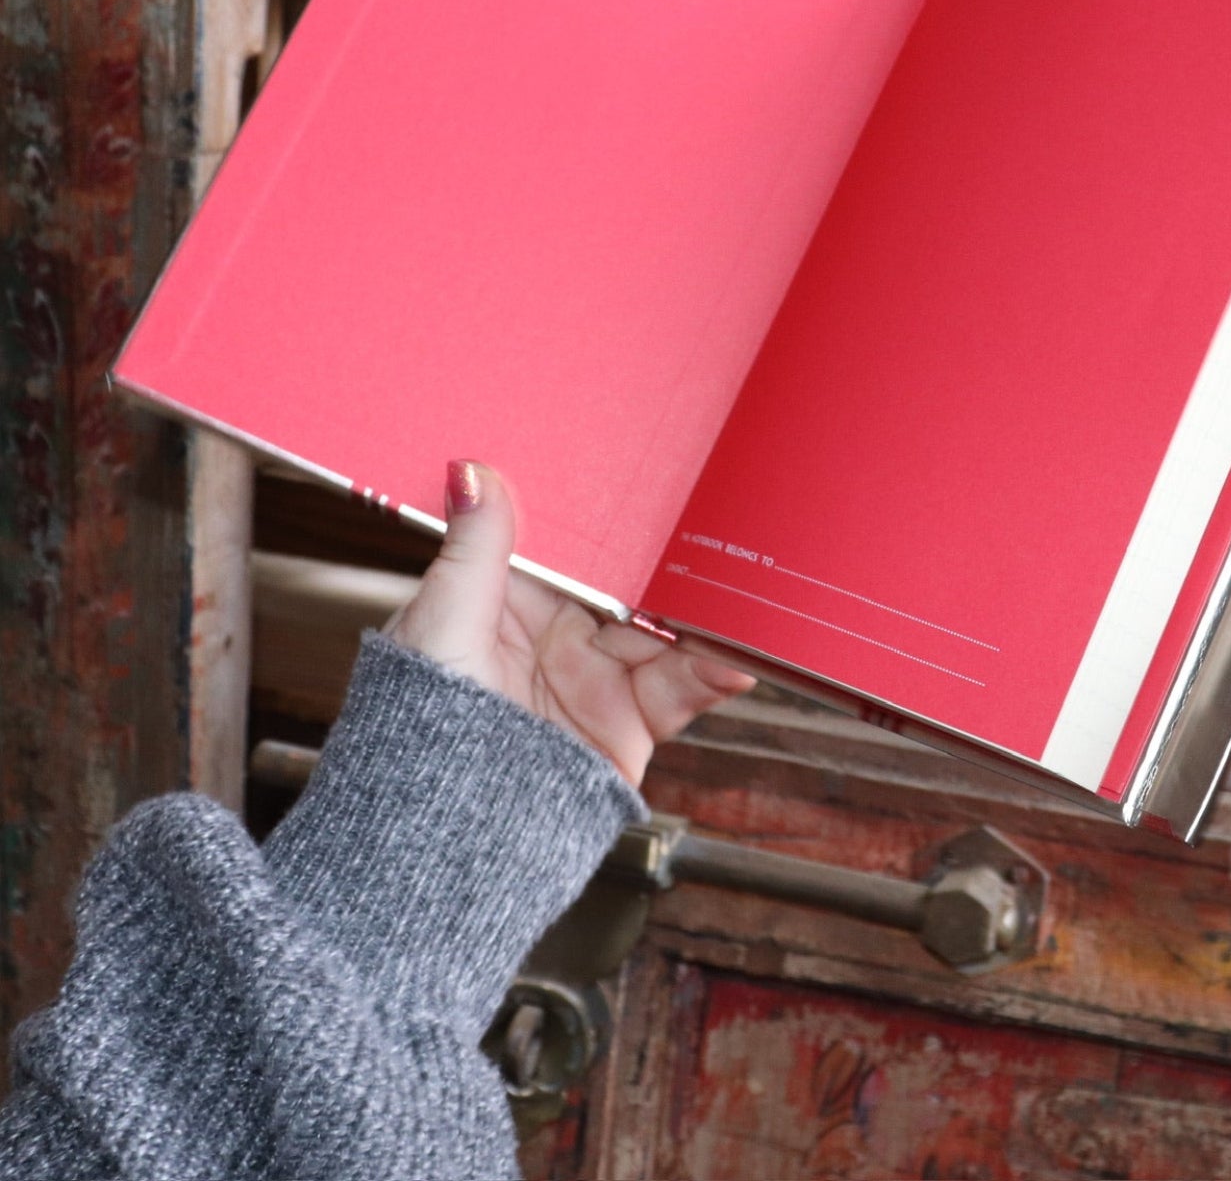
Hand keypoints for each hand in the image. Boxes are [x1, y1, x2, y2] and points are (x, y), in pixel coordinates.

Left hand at [385, 460, 754, 787]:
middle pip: (637, 582)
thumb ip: (475, 549)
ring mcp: (599, 676)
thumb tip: (472, 470)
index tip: (661, 483)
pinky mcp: (628, 722)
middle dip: (678, 560)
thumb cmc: (415, 724)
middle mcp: (563, 631)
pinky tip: (735, 659)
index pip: (582, 543)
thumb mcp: (441, 622)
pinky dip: (713, 673)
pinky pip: (681, 689)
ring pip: (667, 632)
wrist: (437, 834)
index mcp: (515, 595)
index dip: (620, 514)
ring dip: (704, 616)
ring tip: (742, 599)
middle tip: (723, 533)